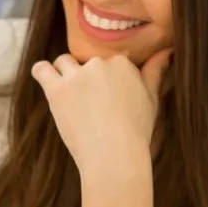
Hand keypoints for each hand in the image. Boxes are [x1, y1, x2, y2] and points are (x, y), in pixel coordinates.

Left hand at [31, 48, 171, 177]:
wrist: (114, 155)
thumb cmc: (136, 131)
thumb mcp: (151, 99)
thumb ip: (155, 71)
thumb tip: (166, 51)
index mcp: (122, 63)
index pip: (109, 61)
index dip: (107, 78)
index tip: (107, 96)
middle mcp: (98, 64)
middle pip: (86, 62)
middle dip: (87, 78)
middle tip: (91, 103)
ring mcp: (75, 76)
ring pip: (63, 63)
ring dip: (65, 74)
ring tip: (70, 96)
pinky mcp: (56, 90)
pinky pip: (41, 70)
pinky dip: (41, 72)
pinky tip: (46, 79)